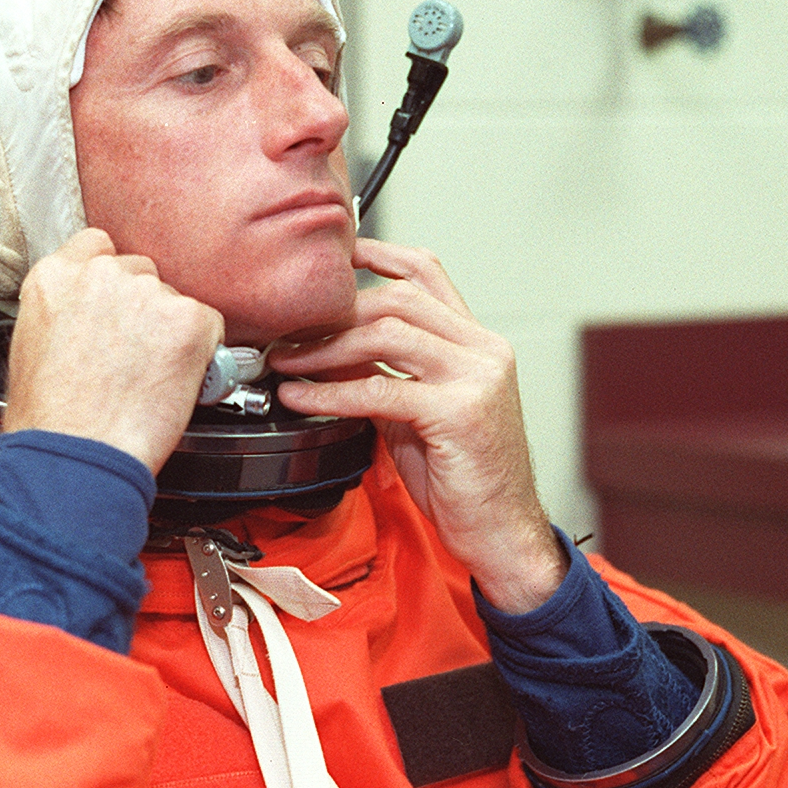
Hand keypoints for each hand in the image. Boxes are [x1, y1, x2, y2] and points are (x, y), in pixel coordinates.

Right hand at [2, 228, 223, 473]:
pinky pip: (209, 325)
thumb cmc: (51, 420)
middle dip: (143, 309)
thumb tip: (89, 318)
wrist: (76, 454)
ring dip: (170, 331)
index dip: (113, 282)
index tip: (116, 308)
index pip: (98, 247)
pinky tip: (173, 381)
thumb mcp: (32, 346)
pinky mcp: (187, 320)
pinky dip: (202, 351)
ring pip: (173, 300)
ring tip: (150, 376)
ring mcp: (146, 294)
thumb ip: (65, 312)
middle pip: (140, 273)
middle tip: (135, 355)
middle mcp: (100, 274)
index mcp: (55, 277)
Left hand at [270, 239, 564, 611]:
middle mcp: (483, 351)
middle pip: (398, 298)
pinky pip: (380, 389)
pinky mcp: (459, 413)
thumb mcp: (417, 415)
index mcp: (477, 343)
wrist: (501, 532)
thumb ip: (385, 377)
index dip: (376, 255)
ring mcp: (476, 378)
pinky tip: (300, 400)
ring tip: (286, 362)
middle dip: (334, 312)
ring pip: (388, 333)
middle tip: (287, 332)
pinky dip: (330, 392)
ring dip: (325, 347)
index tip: (331, 257)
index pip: (426, 274)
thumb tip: (327, 355)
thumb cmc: (464, 480)